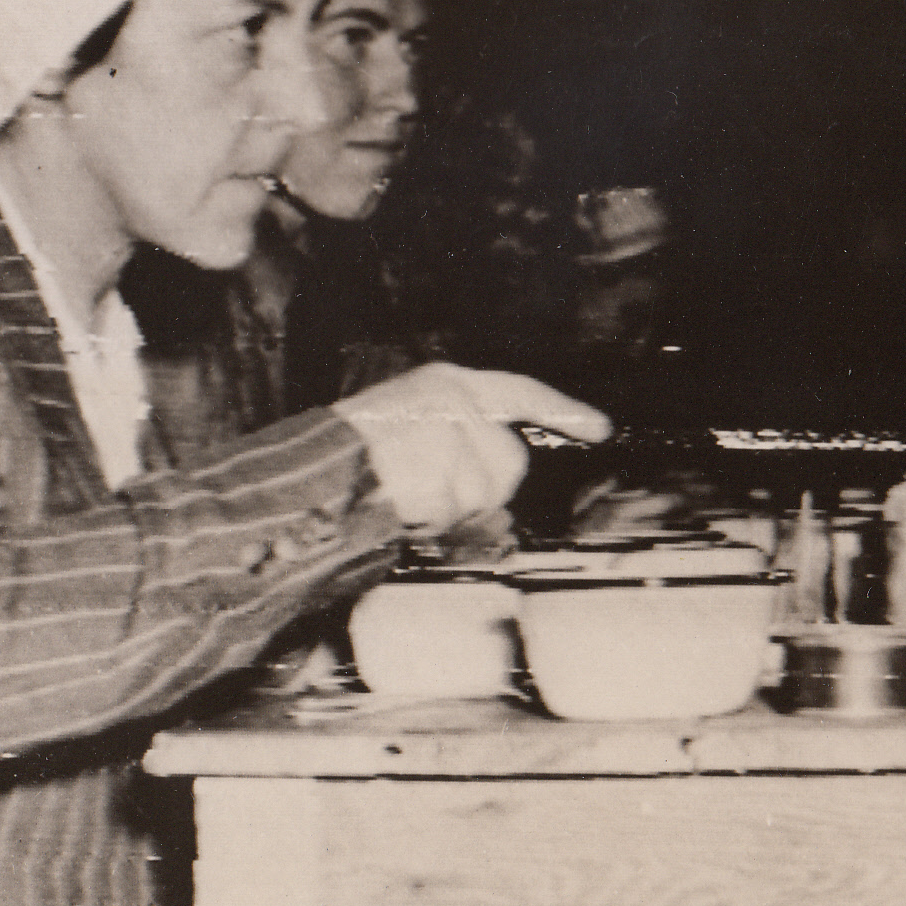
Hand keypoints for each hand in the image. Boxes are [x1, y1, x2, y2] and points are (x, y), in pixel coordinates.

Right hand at [332, 364, 612, 533]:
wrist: (306, 471)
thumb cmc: (355, 453)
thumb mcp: (413, 423)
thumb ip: (465, 441)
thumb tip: (506, 488)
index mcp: (448, 383)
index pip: (521, 393)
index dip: (564, 411)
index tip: (600, 428)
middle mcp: (452, 401)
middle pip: (508, 464)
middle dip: (481, 490)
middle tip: (430, 489)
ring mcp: (443, 435)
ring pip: (483, 496)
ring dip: (449, 510)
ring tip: (405, 492)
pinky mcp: (432, 469)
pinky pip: (454, 515)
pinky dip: (428, 522)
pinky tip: (399, 503)